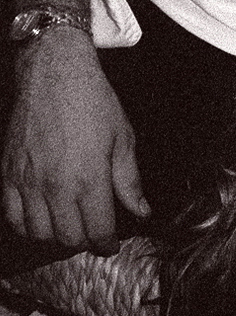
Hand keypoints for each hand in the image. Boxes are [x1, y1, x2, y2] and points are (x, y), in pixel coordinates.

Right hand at [2, 29, 149, 253]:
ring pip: (39, 233)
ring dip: (56, 236)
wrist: (53, 71)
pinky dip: (26, 225)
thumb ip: (129, 180)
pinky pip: (11, 217)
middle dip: (85, 241)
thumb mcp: (122, 137)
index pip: (97, 231)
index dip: (107, 244)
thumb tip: (141, 211)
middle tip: (93, 231)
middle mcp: (55, 185)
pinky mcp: (8, 173)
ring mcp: (27, 181)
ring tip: (69, 224)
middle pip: (68, 238)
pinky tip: (40, 217)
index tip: (111, 243)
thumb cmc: (91, 100)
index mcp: (88, 177)